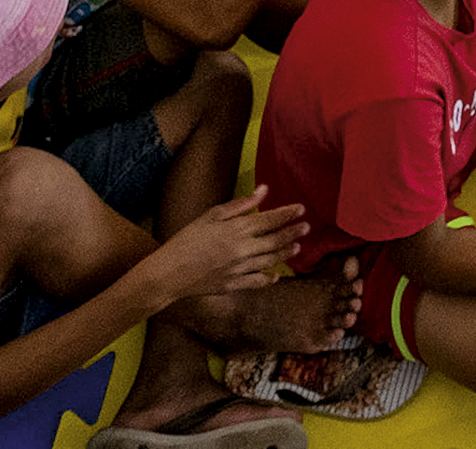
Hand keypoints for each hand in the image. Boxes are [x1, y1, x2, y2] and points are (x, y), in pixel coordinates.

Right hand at [145, 189, 306, 299]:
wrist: (169, 272)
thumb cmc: (187, 239)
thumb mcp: (211, 215)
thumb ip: (240, 205)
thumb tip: (263, 191)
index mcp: (237, 229)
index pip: (270, 219)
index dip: (287, 214)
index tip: (301, 209)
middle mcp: (243, 249)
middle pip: (275, 240)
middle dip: (292, 232)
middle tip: (306, 227)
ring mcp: (240, 269)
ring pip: (270, 260)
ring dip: (285, 253)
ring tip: (297, 247)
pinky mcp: (233, 285)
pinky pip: (257, 281)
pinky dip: (269, 278)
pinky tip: (276, 275)